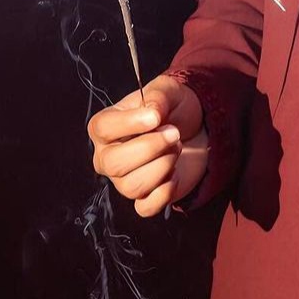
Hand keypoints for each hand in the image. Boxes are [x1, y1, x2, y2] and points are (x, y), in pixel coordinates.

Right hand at [87, 74, 208, 216]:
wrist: (195, 129)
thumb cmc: (172, 108)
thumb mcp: (167, 90)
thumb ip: (157, 97)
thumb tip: (152, 112)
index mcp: (105, 126)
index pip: (102, 129)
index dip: (129, 124)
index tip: (156, 117)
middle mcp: (107, 156)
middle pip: (114, 163)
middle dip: (151, 148)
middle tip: (174, 133)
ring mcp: (123, 180)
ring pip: (132, 186)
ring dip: (163, 166)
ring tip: (176, 148)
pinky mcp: (143, 199)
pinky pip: (145, 207)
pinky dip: (165, 192)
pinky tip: (175, 173)